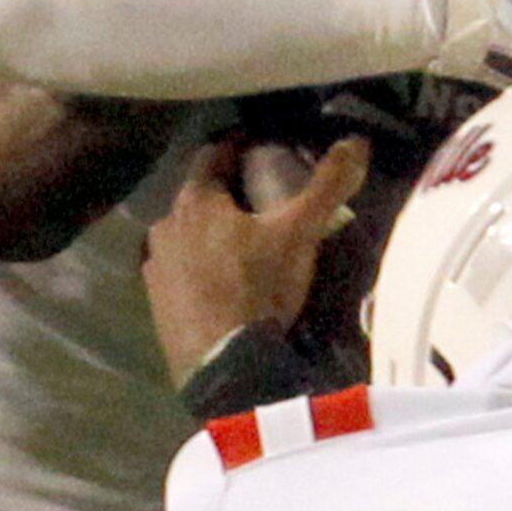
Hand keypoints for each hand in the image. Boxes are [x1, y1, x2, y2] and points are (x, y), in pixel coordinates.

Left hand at [142, 133, 368, 385]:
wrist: (227, 369)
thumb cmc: (260, 286)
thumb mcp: (300, 232)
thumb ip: (327, 184)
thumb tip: (356, 141)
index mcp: (195, 200)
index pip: (214, 155)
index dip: (240, 148)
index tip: (265, 151)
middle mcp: (165, 226)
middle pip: (199, 195)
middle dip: (227, 192)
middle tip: (263, 199)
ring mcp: (155, 268)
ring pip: (186, 234)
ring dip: (209, 231)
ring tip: (244, 243)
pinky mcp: (155, 305)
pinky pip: (178, 271)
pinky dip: (198, 266)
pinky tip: (223, 281)